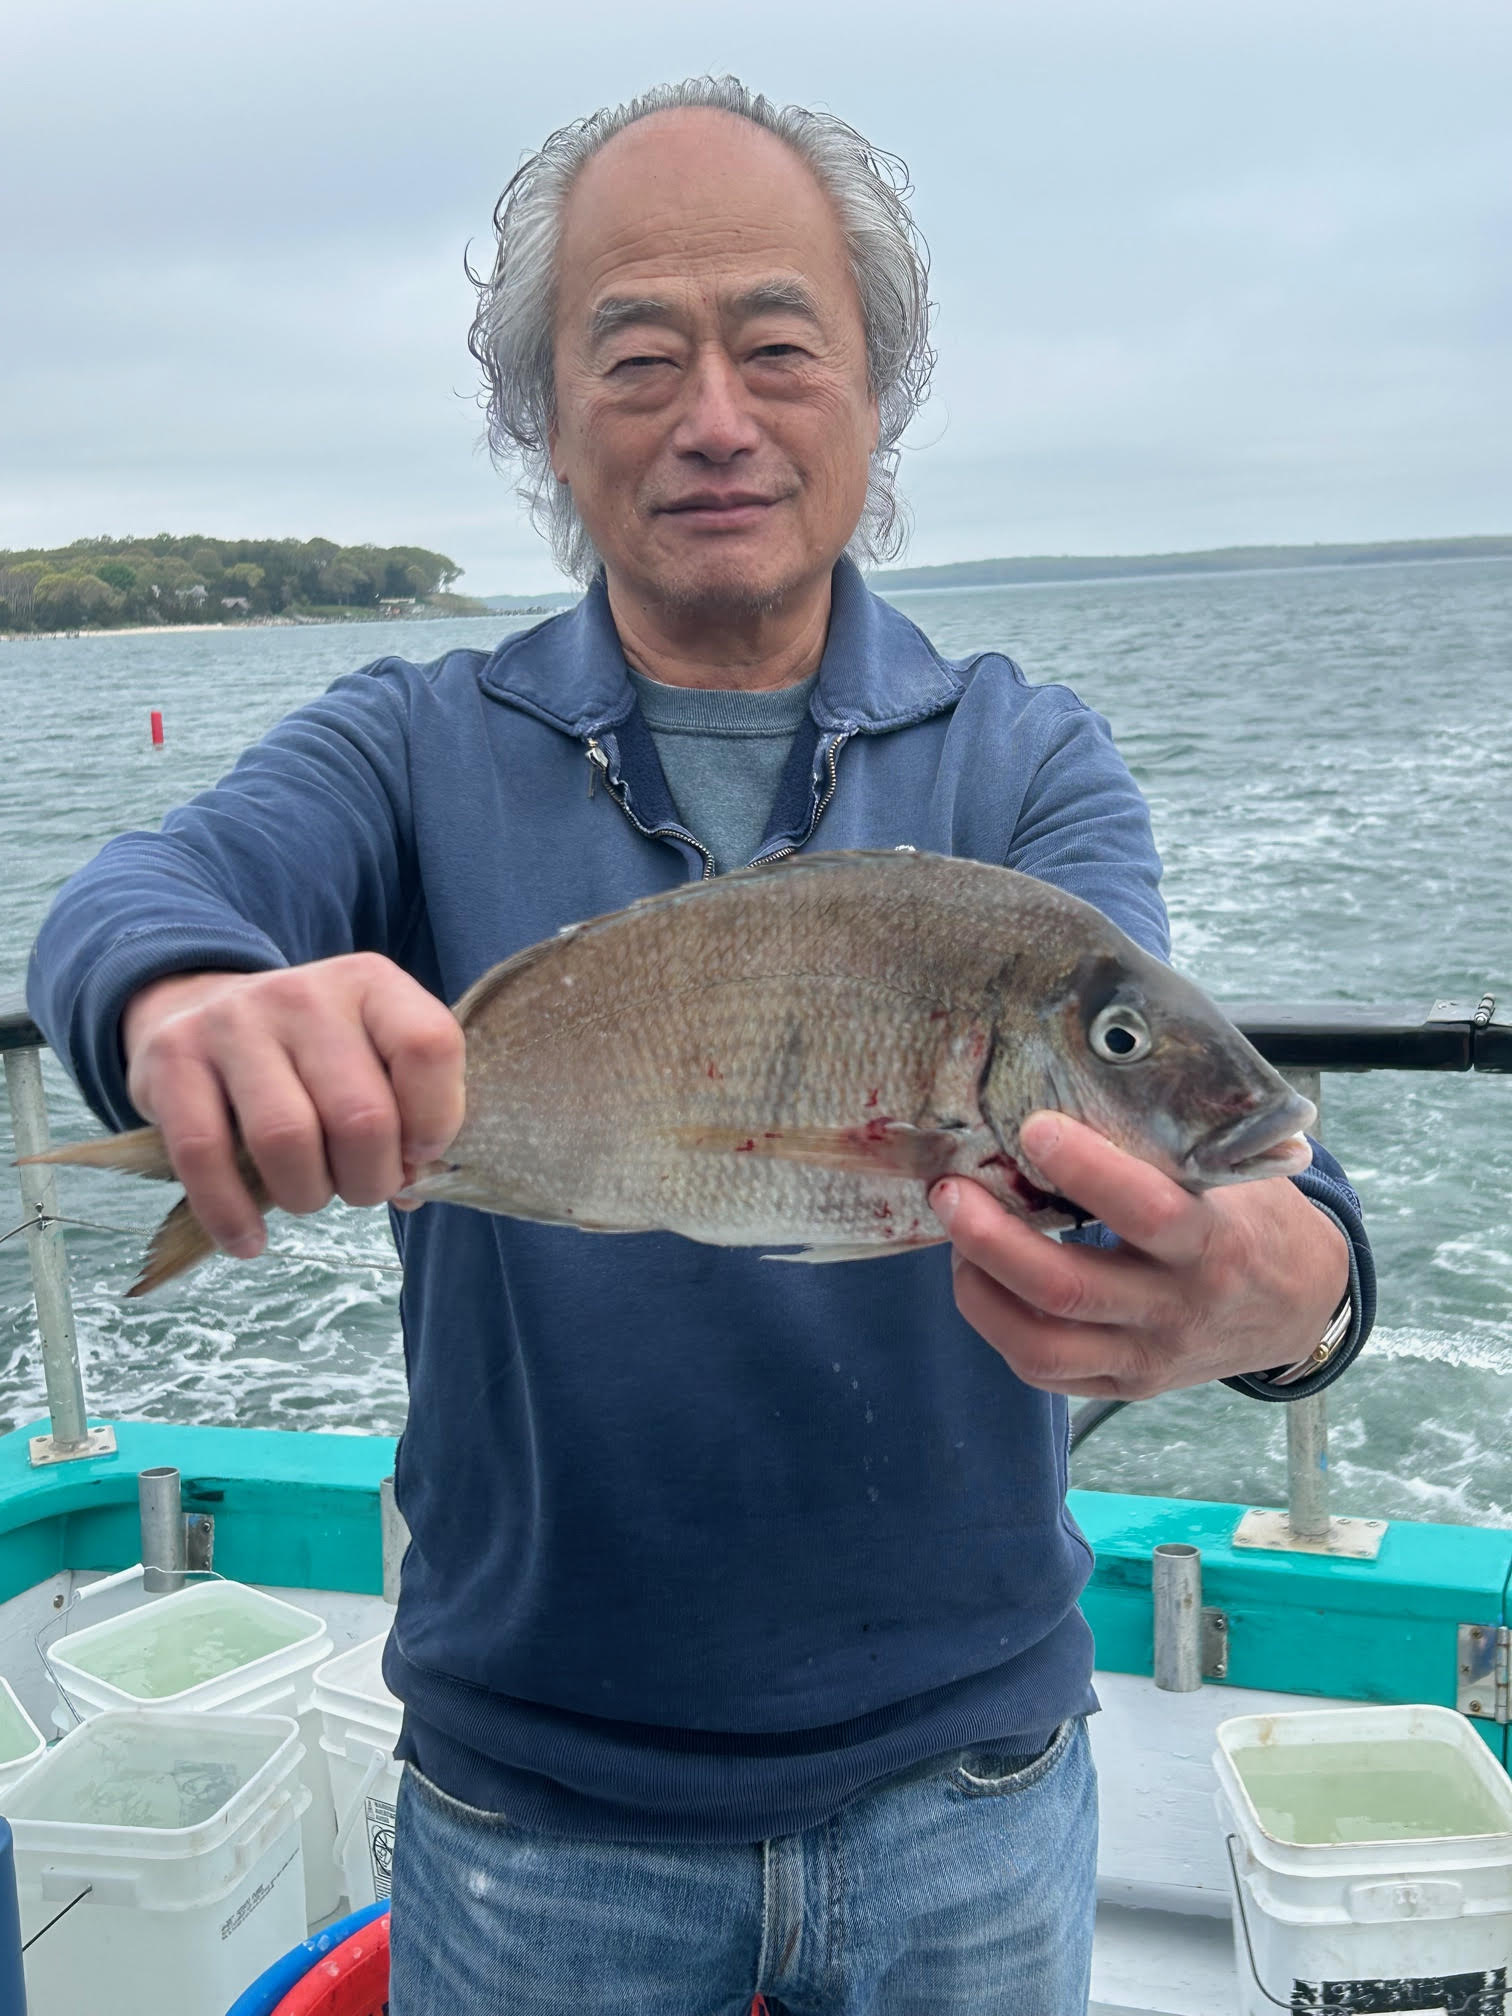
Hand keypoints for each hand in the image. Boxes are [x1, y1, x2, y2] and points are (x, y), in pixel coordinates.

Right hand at [122, 954, 465, 1258]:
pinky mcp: (172, 1059)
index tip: (417, 1152)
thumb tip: (411, 1188)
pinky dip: (232, 1215)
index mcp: (372, 984)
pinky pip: (205, 1156)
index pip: (428, 1046)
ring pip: (286, 1139)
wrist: (198, 1007)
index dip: (435, 1119)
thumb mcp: (371, 1058)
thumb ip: (408, 1115)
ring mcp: (234, 1020)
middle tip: (359, 1186)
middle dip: (371, 1179)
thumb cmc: (310, 1056)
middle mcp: (305, 993)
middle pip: (361, 1115)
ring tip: (308, 1194)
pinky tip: (248, 1240)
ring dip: (307, 1195)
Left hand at [929, 1110, 1348, 1398]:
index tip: (1035, 1126)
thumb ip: (1167, 1144)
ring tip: (955, 1236)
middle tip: (949, 1189)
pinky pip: (1045, 1371)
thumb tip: (1073, 1080)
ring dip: (979, 1287)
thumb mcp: (1232, 1173)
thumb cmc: (1252, 1216)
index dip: (1085, 1169)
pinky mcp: (1126, 1384)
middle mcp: (1178, 1309)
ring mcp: (1149, 1356)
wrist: (1300, 1303)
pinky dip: (998, 1325)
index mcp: (1214, 1243)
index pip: (1147, 1212)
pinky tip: (982, 1279)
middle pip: (1065, 1288)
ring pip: (1040, 1345)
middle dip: (990, 1237)